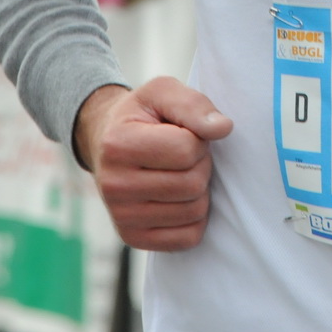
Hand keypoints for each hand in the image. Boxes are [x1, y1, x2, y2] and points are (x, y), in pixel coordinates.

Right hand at [76, 79, 232, 251]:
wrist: (108, 144)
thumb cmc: (143, 116)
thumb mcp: (163, 93)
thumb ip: (193, 105)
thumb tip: (223, 128)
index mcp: (117, 145)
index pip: (186, 150)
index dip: (197, 139)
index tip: (183, 133)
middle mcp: (113, 186)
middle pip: (192, 184)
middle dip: (200, 165)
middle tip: (184, 155)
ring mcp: (122, 217)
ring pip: (194, 211)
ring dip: (198, 190)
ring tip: (178, 173)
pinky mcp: (133, 238)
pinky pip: (188, 237)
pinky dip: (194, 217)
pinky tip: (178, 198)